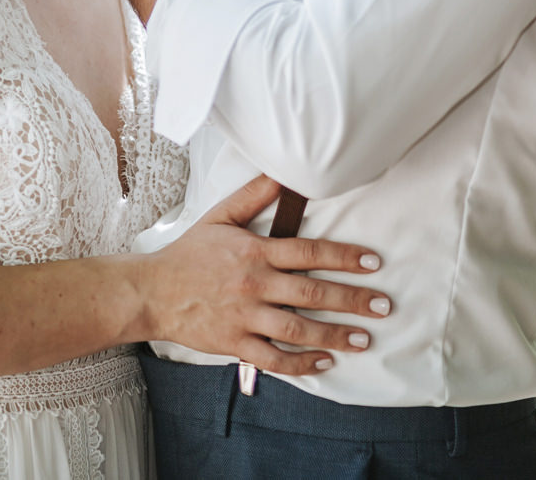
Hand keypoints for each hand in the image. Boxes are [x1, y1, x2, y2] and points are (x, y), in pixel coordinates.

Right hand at [137, 176, 390, 376]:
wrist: (151, 291)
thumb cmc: (189, 253)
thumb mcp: (220, 216)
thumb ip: (253, 195)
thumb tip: (283, 173)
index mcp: (254, 252)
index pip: (307, 253)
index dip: (343, 257)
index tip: (372, 263)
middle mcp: (253, 285)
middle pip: (311, 293)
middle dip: (352, 300)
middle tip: (384, 306)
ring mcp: (244, 317)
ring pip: (297, 329)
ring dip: (334, 335)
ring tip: (364, 339)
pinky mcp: (234, 343)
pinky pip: (273, 358)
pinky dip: (300, 363)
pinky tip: (325, 362)